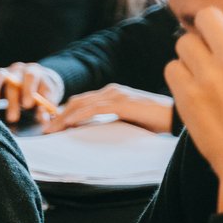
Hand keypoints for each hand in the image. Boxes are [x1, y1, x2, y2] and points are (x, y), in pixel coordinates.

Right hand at [0, 62, 64, 123]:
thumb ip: (46, 110)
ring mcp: (2, 74)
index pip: (31, 76)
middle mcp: (17, 70)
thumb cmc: (42, 95)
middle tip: (13, 119)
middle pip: (12, 81)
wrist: (35, 85)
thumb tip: (43, 119)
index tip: (28, 105)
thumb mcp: (48, 101)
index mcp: (34, 72)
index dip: (29, 89)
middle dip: (12, 101)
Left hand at [45, 84, 173, 133]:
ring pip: (82, 104)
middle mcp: (112, 91)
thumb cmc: (155, 121)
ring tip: (51, 129)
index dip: (63, 112)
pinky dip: (79, 115)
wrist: (177, 116)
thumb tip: (94, 132)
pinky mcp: (123, 103)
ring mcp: (117, 95)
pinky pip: (95, 108)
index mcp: (112, 94)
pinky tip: (68, 123)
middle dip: (58, 115)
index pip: (81, 102)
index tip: (51, 126)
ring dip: (63, 117)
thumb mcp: (127, 120)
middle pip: (77, 102)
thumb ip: (111, 121)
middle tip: (45, 130)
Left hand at [165, 7, 222, 212]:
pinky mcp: (187, 95)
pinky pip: (170, 68)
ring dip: (188, 55)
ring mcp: (210, 75)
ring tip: (199, 76)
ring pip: (184, 41)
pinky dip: (177, 77)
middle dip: (204, 29)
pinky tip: (189, 91)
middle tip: (206, 50)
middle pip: (207, 16)